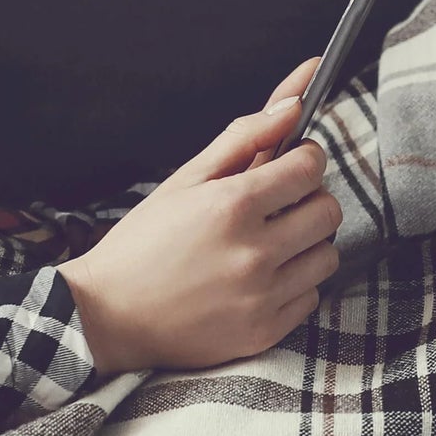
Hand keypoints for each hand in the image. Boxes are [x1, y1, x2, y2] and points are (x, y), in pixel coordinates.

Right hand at [58, 58, 344, 374]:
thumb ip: (244, 137)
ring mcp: (261, 297)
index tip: (292, 164)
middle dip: (310, 200)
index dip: (305, 159)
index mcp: (232, 206)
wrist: (106, 318)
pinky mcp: (264, 332)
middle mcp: (253, 252)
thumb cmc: (143, 243)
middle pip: (329, 211)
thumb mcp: (185, 180)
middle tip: (278, 206)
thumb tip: (294, 104)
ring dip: (307, 244)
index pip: (310, 167)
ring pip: (327, 255)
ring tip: (269, 244)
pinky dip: (295, 284)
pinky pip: (312, 296)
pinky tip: (261, 280)